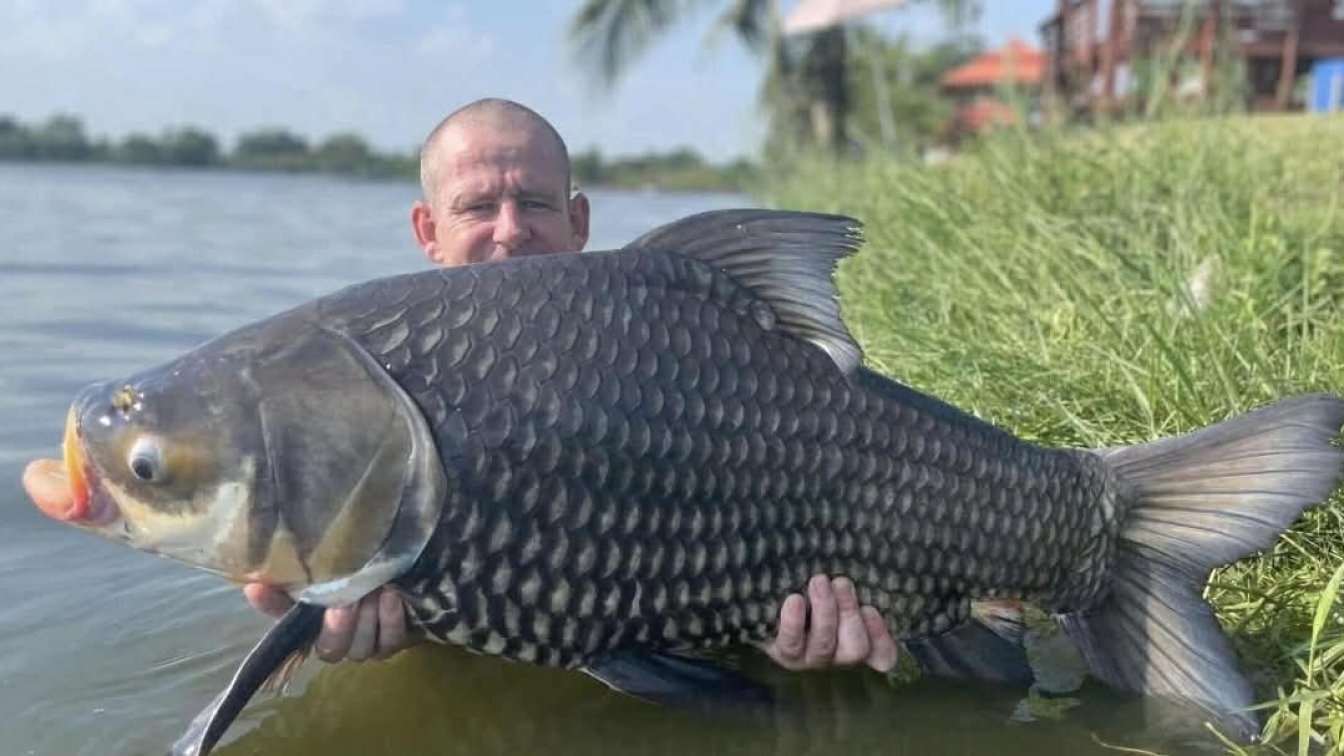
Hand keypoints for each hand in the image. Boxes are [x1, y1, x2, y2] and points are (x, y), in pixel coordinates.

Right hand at [243, 584, 409, 662]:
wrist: (392, 577)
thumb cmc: (348, 581)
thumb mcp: (316, 581)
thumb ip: (285, 590)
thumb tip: (252, 588)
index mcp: (312, 632)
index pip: (293, 637)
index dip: (295, 623)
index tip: (302, 604)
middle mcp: (339, 645)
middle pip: (334, 649)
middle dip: (339, 628)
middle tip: (346, 603)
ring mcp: (367, 646)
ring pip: (362, 647)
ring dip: (367, 621)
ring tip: (373, 593)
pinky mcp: (393, 642)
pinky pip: (391, 640)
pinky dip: (391, 621)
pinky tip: (391, 598)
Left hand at [761, 575, 897, 672]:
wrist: (764, 596)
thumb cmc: (810, 587)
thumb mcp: (835, 586)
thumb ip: (850, 588)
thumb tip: (855, 576)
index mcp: (855, 640)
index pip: (882, 655)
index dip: (881, 638)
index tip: (870, 608)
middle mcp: (835, 655)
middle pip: (855, 649)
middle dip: (850, 614)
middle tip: (841, 583)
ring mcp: (808, 658)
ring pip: (825, 644)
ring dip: (825, 611)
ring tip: (818, 582)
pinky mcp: (783, 652)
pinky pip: (791, 643)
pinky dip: (794, 622)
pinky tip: (794, 599)